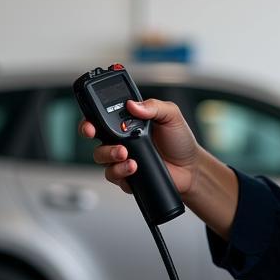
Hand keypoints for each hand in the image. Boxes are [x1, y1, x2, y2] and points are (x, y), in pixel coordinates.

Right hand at [79, 98, 200, 196]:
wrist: (190, 167)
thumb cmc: (179, 140)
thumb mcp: (171, 115)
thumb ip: (153, 106)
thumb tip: (133, 104)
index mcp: (128, 121)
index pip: (102, 115)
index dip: (91, 115)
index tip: (91, 118)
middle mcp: (121, 139)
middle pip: (94, 135)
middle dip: (88, 132)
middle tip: (94, 133)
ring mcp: (122, 158)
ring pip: (100, 156)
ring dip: (109, 154)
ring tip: (126, 154)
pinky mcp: (125, 175)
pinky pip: (113, 174)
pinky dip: (120, 171)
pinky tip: (134, 167)